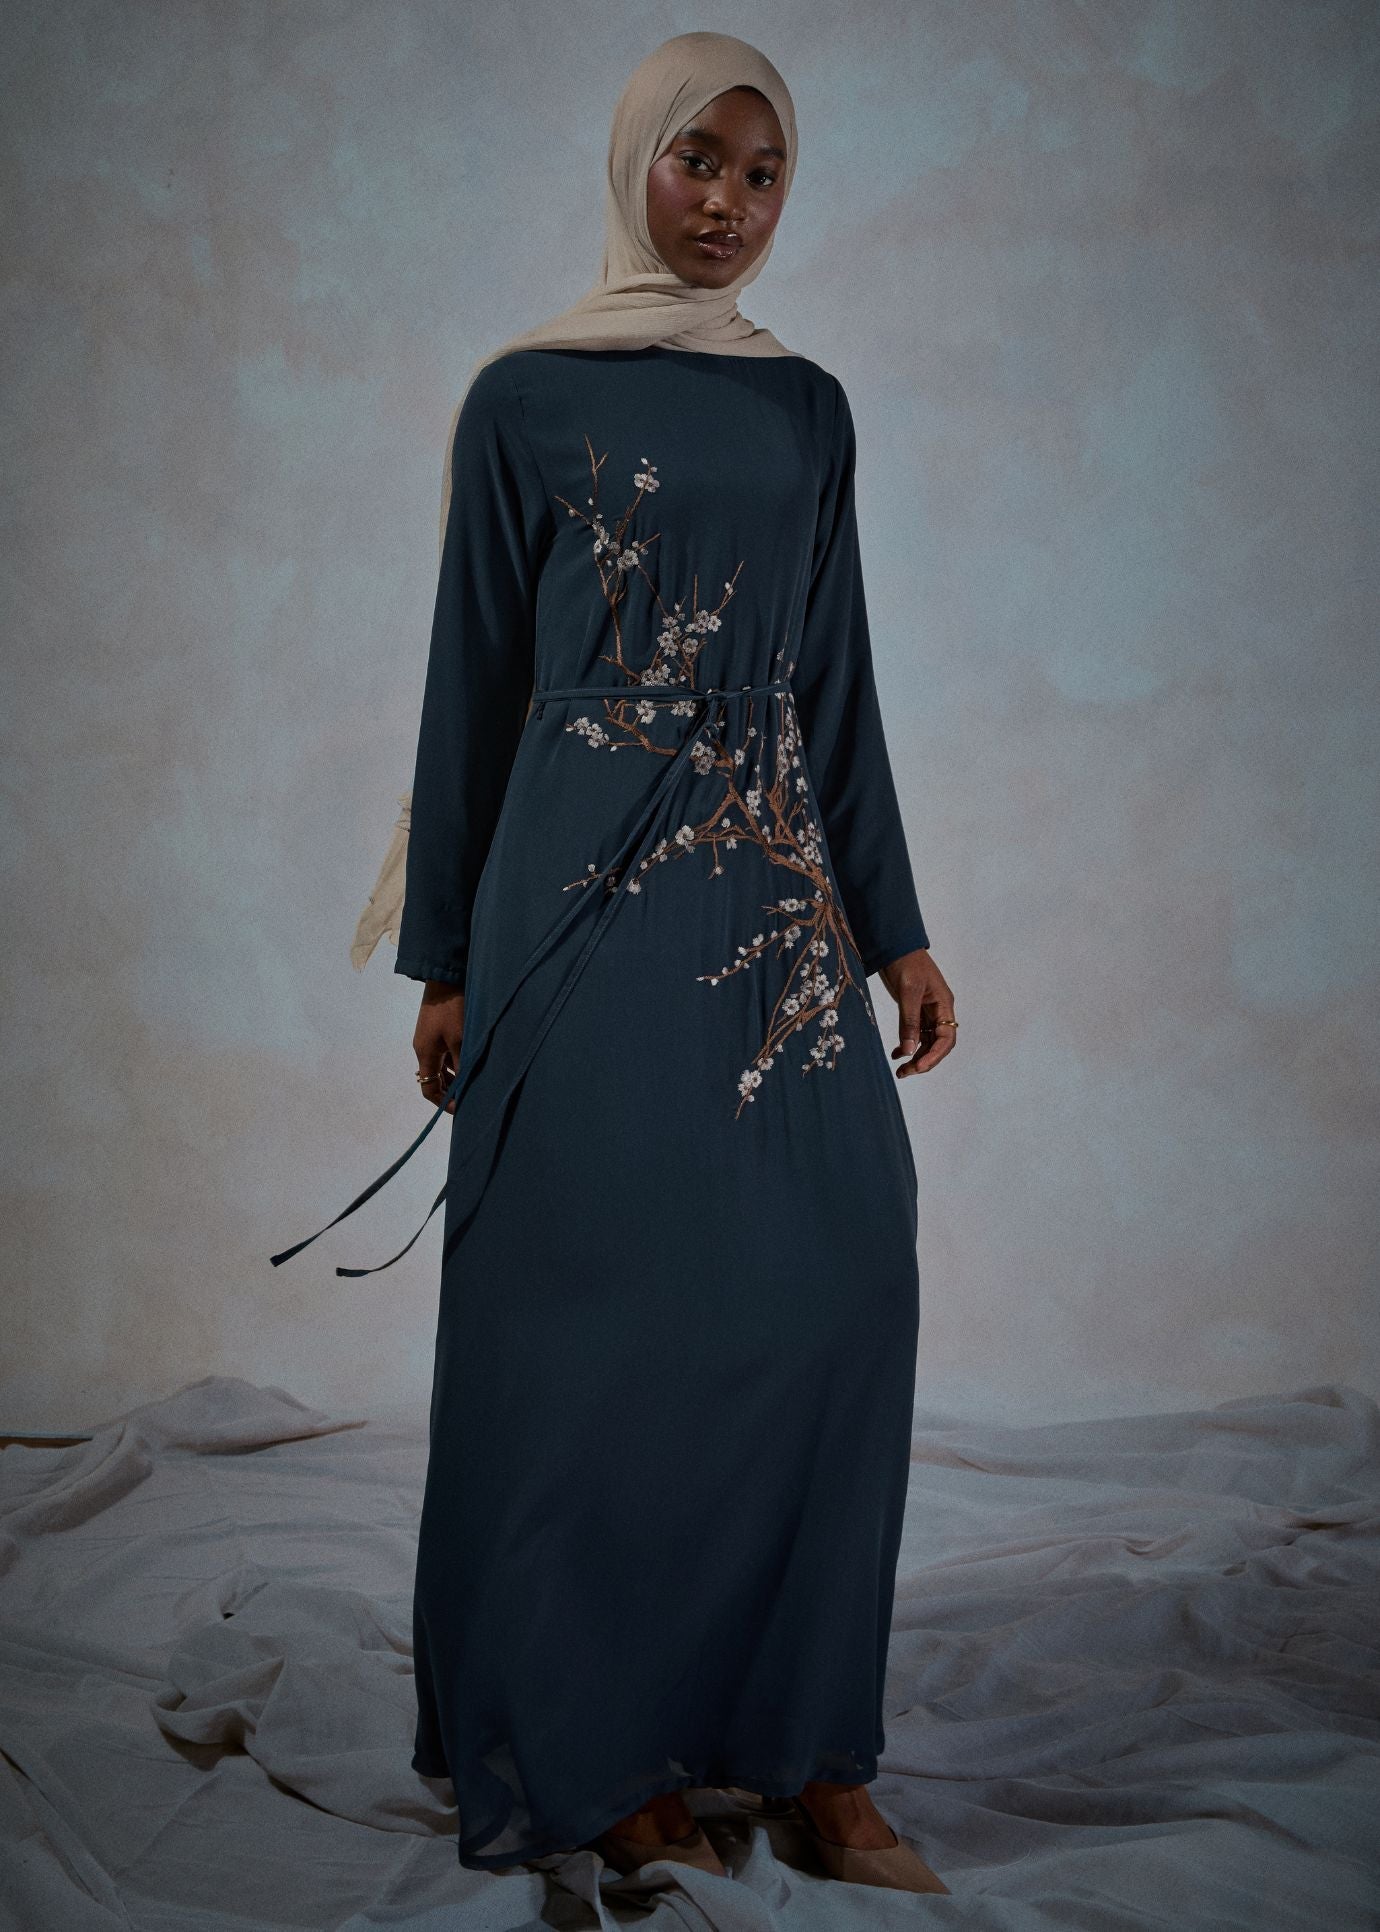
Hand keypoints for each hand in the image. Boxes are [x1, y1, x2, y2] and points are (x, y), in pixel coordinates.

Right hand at [413, 979, 464, 1112]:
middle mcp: (424, 1048)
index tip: (461, 1108)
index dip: (443, 1102)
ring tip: (474, 1079)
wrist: (444, 977)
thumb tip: (466, 1087)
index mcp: (425, 1054)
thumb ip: (462, 1064)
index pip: (428, 1089)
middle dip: (450, 1090)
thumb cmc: (452, 1009)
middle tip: (471, 1095)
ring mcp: (429, 1038)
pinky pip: (444, 1052)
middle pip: (434, 1079)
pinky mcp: (436, 1028)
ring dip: (455, 1074)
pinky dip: (455, 1060)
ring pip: (441, 1065)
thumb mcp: (460, 1039)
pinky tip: (470, 1059)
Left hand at [880, 949, 956, 1077]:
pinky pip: (916, 1035)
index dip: (935, 1056)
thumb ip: (909, 1020)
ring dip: (915, 1057)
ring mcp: (928, 1012)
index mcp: (944, 1004)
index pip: (947, 1038)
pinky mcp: (915, 1012)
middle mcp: (939, 1011)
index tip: (918, 1067)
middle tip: (905, 1073)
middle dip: (924, 1061)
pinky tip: (895, 1054)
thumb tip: (908, 1050)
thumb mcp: (908, 991)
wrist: (896, 946)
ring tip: (900, 1071)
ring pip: (927, 1042)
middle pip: (938, 1045)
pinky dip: (907, 1046)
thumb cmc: (906, 962)